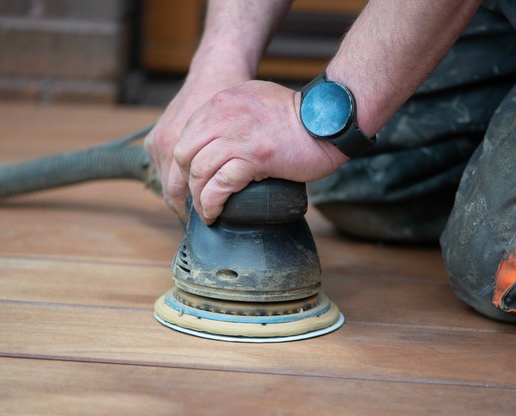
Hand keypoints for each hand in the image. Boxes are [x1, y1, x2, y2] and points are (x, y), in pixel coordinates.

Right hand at [144, 73, 247, 219]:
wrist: (215, 70)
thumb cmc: (232, 105)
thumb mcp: (239, 134)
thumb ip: (237, 161)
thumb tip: (241, 192)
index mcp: (179, 147)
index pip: (180, 195)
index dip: (197, 209)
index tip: (211, 220)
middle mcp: (163, 144)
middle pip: (171, 192)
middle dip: (188, 207)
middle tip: (207, 218)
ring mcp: (157, 141)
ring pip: (165, 182)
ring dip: (181, 194)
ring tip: (202, 203)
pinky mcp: (153, 138)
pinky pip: (162, 168)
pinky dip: (176, 178)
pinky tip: (193, 183)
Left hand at [173, 80, 347, 223]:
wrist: (330, 120)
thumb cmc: (300, 117)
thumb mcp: (257, 101)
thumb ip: (234, 114)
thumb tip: (221, 142)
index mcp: (223, 101)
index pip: (187, 134)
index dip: (185, 163)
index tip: (191, 181)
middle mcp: (224, 115)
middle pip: (184, 154)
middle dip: (184, 182)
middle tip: (194, 199)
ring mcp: (238, 136)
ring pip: (198, 172)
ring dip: (198, 198)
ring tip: (206, 212)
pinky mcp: (254, 157)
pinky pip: (219, 186)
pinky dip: (212, 203)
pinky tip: (215, 213)